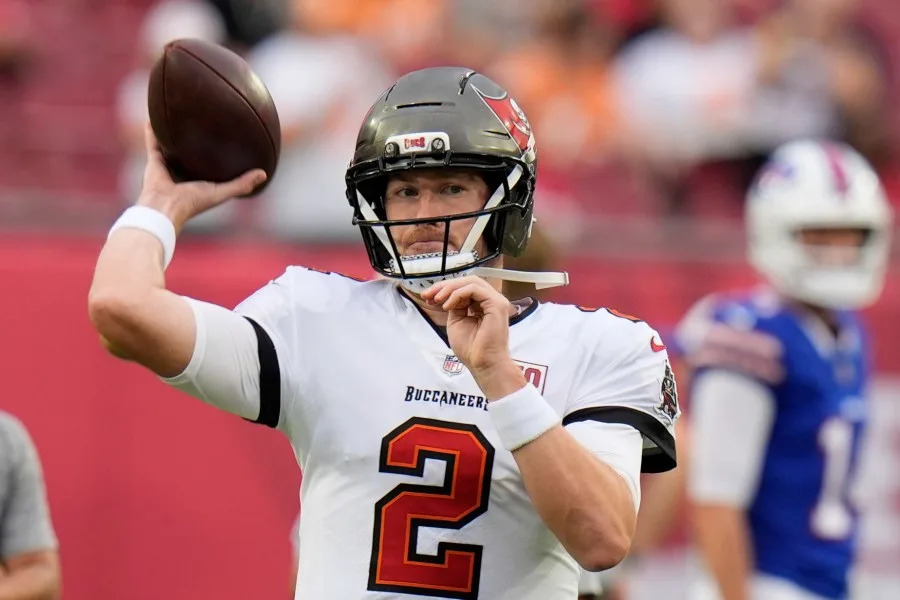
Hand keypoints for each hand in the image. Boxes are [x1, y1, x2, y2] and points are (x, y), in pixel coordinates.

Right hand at [136, 122, 265, 232]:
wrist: (165, 207)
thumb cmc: (193, 203)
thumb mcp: (221, 192)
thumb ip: (241, 184)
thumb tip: (264, 174)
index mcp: (199, 181)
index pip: (210, 166)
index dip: (218, 155)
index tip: (227, 140)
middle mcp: (183, 173)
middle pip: (190, 154)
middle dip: (195, 141)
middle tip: (203, 122)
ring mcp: (167, 167)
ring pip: (170, 146)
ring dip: (172, 134)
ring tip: (177, 116)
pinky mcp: (154, 162)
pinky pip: (153, 142)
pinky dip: (152, 130)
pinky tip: (154, 115)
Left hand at [421, 276, 525, 398]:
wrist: (483, 364)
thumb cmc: (471, 349)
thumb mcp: (456, 321)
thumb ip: (455, 306)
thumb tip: (447, 294)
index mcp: (483, 304)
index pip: (465, 288)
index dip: (445, 289)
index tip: (428, 298)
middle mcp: (491, 300)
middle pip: (467, 281)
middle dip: (445, 286)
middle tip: (428, 295)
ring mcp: (496, 301)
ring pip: (471, 282)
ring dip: (449, 288)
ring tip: (436, 300)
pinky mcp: (497, 304)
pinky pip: (474, 289)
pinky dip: (457, 294)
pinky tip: (447, 306)